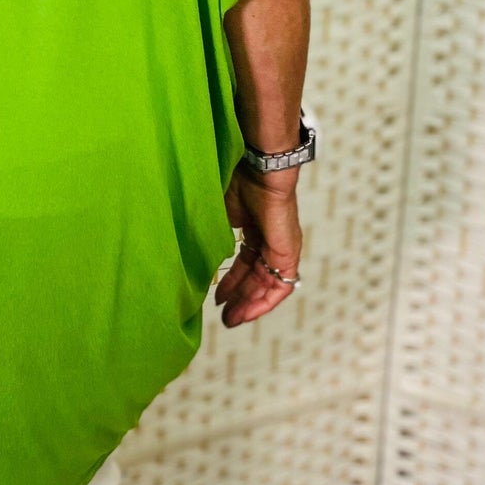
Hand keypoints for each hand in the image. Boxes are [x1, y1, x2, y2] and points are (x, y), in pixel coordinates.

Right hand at [214, 162, 302, 327]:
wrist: (258, 164)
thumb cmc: (237, 177)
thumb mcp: (218, 214)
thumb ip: (213, 237)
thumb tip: (196, 259)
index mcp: (253, 227)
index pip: (245, 263)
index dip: (231, 282)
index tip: (217, 298)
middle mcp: (269, 239)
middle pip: (255, 277)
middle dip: (239, 298)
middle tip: (223, 316)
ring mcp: (280, 246)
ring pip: (267, 285)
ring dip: (250, 304)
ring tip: (231, 319)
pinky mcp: (287, 251)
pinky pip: (280, 285)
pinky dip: (265, 301)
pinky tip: (248, 312)